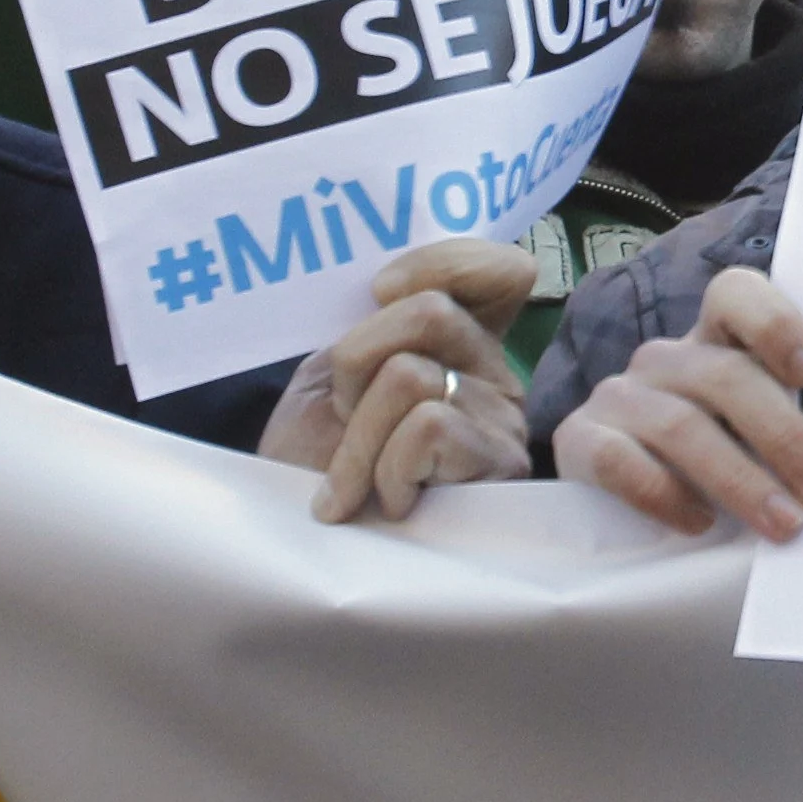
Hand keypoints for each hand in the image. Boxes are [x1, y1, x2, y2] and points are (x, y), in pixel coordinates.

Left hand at [258, 239, 537, 522]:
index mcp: (461, 342)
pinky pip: (426, 426)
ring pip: (412, 377)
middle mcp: (494, 374)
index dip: (441, 263)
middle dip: (356, 363)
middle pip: (428, 313)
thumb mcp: (331, 372)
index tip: (379, 294)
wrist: (298, 538)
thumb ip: (374, 321)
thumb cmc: (312, 458)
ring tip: (355, 476)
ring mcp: (504, 421)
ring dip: (358, 434)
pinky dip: (383, 468)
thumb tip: (392, 288)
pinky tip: (385, 502)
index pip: (500, 269)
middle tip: (346, 417)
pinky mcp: (499, 467)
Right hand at [551, 266, 802, 539]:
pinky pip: (618, 461)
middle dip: (785, 436)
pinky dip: (664, 494)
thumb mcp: (757, 433)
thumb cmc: (717, 456)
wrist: (616, 485)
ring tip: (786, 524)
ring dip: (741, 480)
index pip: (736, 293)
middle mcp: (665, 358)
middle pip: (725, 377)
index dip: (776, 324)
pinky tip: (699, 524)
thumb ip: (801, 427)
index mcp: (715, 339)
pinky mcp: (580, 440)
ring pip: (681, 426)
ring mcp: (619, 396)